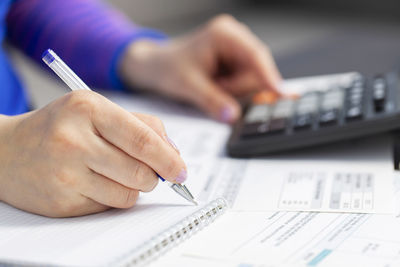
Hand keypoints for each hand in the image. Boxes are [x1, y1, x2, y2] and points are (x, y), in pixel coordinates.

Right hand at [0, 91, 185, 216]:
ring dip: (134, 188)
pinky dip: (112, 198)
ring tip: (116, 173)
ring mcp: (65, 174)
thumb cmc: (62, 127)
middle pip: (141, 172)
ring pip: (128, 195)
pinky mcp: (62, 202)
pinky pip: (108, 207)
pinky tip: (95, 183)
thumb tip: (174, 154)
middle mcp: (74, 140)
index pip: (143, 139)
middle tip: (152, 173)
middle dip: (155, 176)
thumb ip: (142, 126)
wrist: (8, 151)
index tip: (182, 171)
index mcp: (88, 108)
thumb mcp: (98, 110)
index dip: (169, 159)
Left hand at [120, 14, 281, 122]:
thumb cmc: (167, 67)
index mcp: (224, 34)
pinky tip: (217, 86)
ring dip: (233, 90)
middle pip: (256, 70)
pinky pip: (245, 81)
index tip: (280, 94)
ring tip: (211, 86)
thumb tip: (233, 115)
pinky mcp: (235, 61)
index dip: (269, 77)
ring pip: (252, 79)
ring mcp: (236, 49)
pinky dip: (232, 89)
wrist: (155, 67)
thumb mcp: (188, 86)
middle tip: (214, 89)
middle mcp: (234, 37)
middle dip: (237, 88)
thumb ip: (212, 101)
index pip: (256, 56)